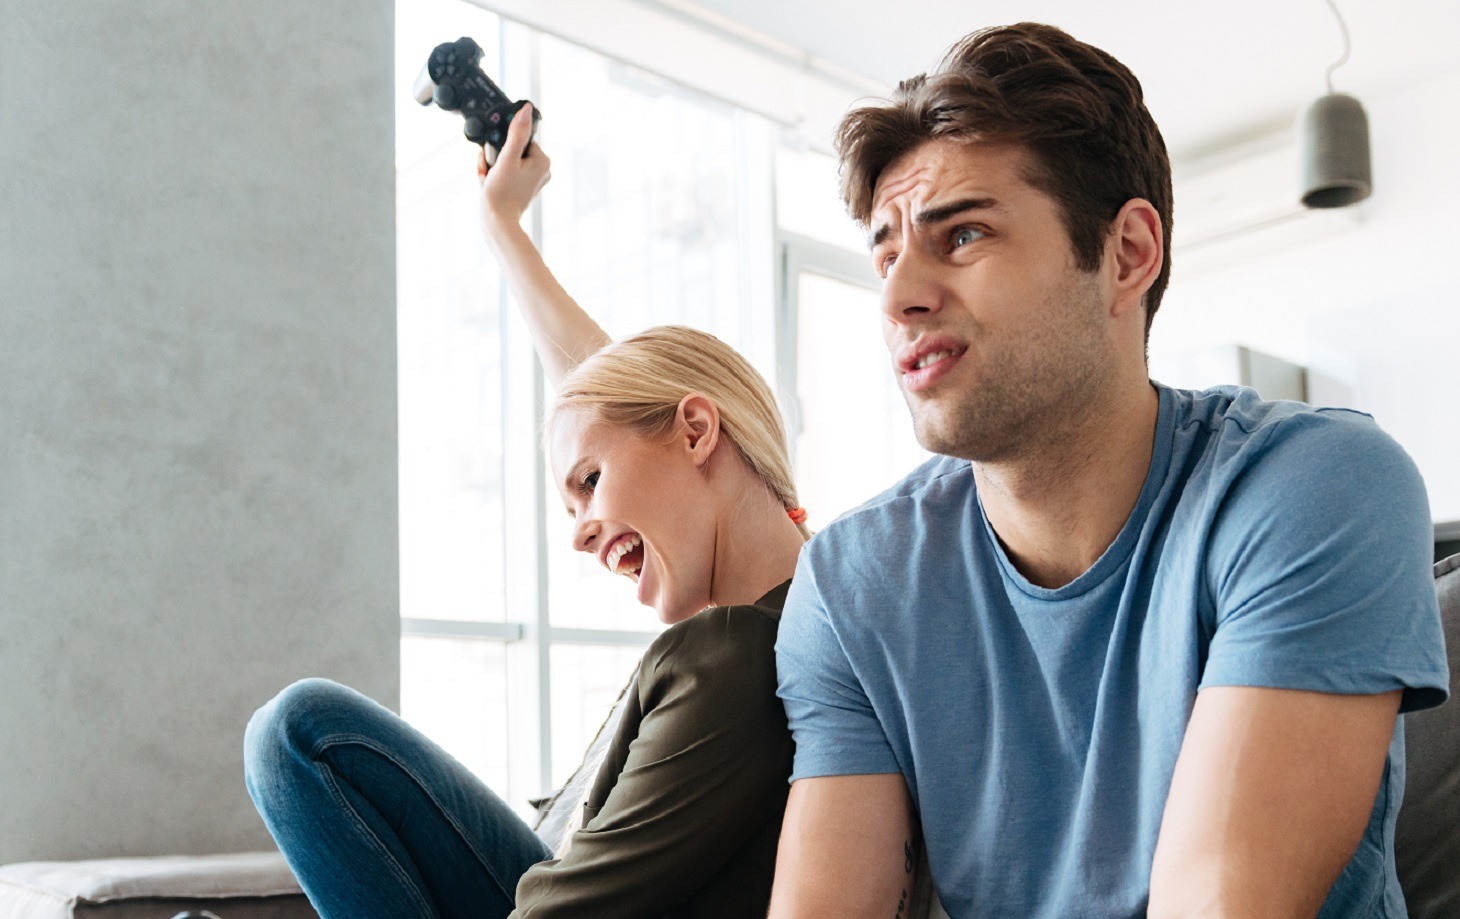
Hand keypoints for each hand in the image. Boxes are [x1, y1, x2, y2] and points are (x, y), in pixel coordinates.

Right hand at [478, 103, 550, 240]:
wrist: (497, 223)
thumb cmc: (501, 194)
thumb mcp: (506, 158)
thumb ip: (516, 133)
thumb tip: (526, 110)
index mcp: (543, 160)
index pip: (519, 139)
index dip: (502, 146)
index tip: (495, 158)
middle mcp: (542, 170)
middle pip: (511, 150)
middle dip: (495, 158)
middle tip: (489, 170)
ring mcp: (533, 181)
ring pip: (506, 162)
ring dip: (492, 167)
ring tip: (488, 179)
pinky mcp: (523, 190)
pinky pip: (505, 174)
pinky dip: (494, 177)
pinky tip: (488, 184)